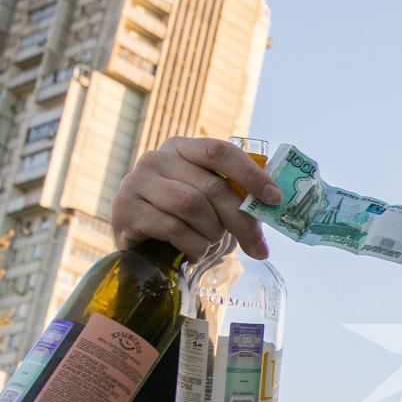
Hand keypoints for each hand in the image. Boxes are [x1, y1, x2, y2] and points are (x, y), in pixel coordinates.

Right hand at [110, 136, 281, 259]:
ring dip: (211, 233)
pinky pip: (172, 228)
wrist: (141, 249)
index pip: (219, 151)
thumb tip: (276, 204)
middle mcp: (156, 159)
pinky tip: (192, 253)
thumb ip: (237, 197)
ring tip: (211, 245)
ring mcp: (136, 182)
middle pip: (211, 186)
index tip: (275, 198)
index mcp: (182, 148)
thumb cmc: (183, 222)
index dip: (250, 174)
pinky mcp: (125, 210)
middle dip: (240, 220)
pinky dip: (192, 246)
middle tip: (258, 247)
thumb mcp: (211, 204)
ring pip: (191, 205)